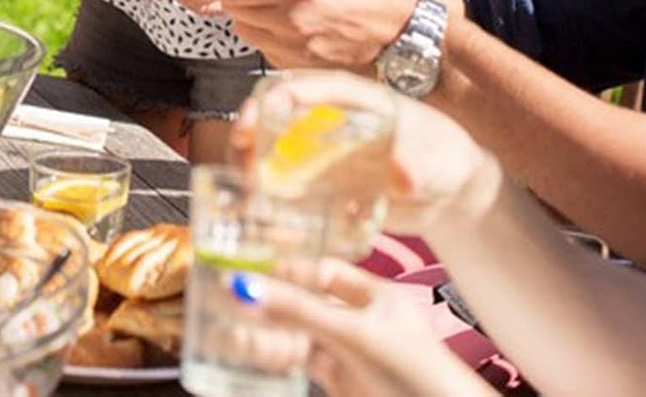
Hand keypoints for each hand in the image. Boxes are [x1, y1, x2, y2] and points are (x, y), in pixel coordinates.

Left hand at [159, 0, 443, 72]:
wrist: (400, 35)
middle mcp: (292, 20)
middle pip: (232, 8)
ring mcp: (294, 48)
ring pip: (245, 28)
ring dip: (243, 13)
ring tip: (270, 0)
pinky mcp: (297, 67)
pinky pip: (263, 45)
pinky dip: (263, 31)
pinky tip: (284, 21)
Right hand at [229, 257, 485, 396]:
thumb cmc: (418, 375)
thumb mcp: (354, 334)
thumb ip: (301, 312)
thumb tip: (250, 287)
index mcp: (373, 294)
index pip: (321, 270)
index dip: (285, 267)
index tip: (249, 264)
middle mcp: (360, 320)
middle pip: (305, 303)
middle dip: (270, 301)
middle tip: (228, 295)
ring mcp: (351, 353)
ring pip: (300, 335)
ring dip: (267, 333)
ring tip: (230, 328)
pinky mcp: (342, 382)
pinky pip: (303, 364)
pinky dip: (278, 360)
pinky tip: (253, 355)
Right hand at [231, 71, 497, 236]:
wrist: (452, 191)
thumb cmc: (445, 156)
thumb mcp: (437, 155)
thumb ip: (418, 164)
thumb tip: (401, 176)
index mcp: (349, 97)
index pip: (299, 88)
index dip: (268, 102)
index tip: (250, 126)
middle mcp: (327, 122)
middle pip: (273, 119)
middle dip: (248, 138)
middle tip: (241, 166)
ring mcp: (323, 155)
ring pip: (274, 157)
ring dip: (253, 174)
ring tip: (247, 200)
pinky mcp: (325, 188)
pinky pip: (291, 194)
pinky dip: (275, 208)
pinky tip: (268, 226)